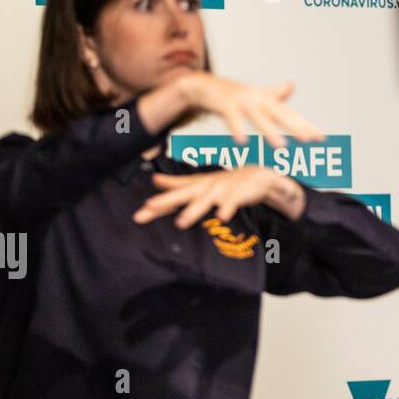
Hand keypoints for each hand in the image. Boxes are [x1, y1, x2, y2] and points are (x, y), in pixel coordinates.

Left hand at [133, 166, 305, 228]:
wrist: (258, 175)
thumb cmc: (226, 182)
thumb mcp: (200, 182)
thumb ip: (178, 183)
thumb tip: (154, 180)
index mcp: (196, 186)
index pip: (173, 195)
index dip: (158, 204)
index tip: (141, 212)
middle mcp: (206, 187)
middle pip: (184, 195)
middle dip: (167, 201)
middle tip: (150, 207)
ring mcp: (221, 190)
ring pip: (205, 200)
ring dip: (193, 210)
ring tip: (181, 222)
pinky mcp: (238, 193)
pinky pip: (232, 202)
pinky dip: (226, 208)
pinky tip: (221, 216)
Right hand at [175, 73, 323, 149]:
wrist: (203, 85)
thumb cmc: (232, 94)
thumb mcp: (255, 94)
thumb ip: (274, 93)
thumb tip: (293, 85)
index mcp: (266, 99)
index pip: (290, 113)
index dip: (305, 125)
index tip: (321, 139)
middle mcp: (258, 98)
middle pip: (280, 114)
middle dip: (296, 127)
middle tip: (310, 140)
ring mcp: (242, 100)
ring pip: (258, 117)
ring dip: (269, 132)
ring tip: (282, 146)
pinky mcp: (225, 103)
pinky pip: (232, 118)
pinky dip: (237, 129)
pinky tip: (242, 141)